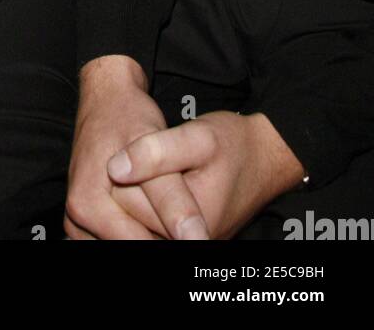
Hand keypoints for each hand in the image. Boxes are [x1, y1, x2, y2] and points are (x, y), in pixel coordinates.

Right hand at [65, 55, 208, 239]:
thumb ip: (173, 199)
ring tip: (167, 197)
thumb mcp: (154, 150)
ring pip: (132, 239)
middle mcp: (77, 219)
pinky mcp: (88, 221)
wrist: (108, 97)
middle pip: (136, 242)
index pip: (144, 243)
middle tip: (178, 195)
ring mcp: (80, 222)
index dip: (176, 232)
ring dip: (153, 226)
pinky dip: (144, 225)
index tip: (198, 223)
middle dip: (162, 228)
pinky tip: (156, 202)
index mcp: (87, 205)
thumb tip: (195, 239)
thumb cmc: (128, 116)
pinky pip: (123, 235)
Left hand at [106, 110, 305, 238]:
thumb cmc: (234, 144)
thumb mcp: (197, 138)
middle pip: (132, 214)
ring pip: (140, 217)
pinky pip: (154, 221)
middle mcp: (190, 242)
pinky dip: (153, 200)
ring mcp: (189, 241)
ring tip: (165, 168)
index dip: (132, 170)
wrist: (266, 155)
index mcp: (192, 226)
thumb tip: (114, 169)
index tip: (151, 150)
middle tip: (161, 158)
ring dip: (144, 191)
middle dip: (136, 184)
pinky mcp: (188, 236)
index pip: (128, 202)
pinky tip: (167, 179)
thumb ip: (155, 152)